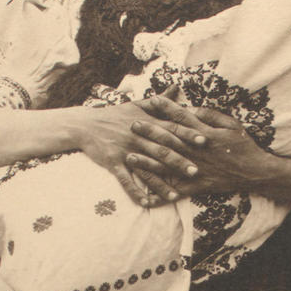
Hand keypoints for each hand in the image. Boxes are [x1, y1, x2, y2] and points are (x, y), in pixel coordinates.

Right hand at [74, 88, 207, 206]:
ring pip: (146, 168)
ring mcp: (125, 151)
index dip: (187, 134)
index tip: (204, 140)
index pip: (170, 127)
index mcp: (146, 122)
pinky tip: (147, 203)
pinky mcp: (113, 163)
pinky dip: (135, 192)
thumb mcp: (137, 104)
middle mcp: (137, 136)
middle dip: (179, 161)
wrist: (86, 124)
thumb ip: (160, 99)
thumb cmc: (116, 115)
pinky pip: (125, 180)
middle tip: (196, 171)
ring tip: (176, 195)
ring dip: (161, 183)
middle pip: (161, 149)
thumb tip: (178, 87)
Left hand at [126, 104, 271, 199]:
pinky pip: (177, 192)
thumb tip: (191, 108)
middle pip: (170, 140)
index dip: (167, 108)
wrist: (255, 172)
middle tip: (132, 125)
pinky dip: (162, 195)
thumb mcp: (231, 124)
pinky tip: (147, 198)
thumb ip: (210, 115)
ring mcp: (196, 169)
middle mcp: (197, 151)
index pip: (182, 118)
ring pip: (168, 165)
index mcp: (205, 134)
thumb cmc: (243, 145)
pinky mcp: (197, 185)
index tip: (151, 100)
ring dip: (148, 162)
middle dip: (150, 132)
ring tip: (130, 158)